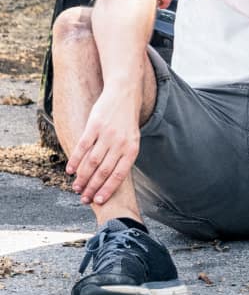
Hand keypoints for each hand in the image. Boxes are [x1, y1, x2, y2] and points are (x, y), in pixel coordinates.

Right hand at [66, 87, 140, 204]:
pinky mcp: (94, 125)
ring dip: (83, 177)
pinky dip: (75, 160)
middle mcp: (120, 143)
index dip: (108, 189)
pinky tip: (70, 171)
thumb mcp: (132, 138)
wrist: (124, 93)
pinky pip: (82, 147)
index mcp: (132, 148)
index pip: (120, 174)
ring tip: (76, 188)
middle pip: (104, 171)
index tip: (99, 201)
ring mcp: (107, 134)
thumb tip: (110, 178)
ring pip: (92, 162)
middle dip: (93, 187)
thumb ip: (123, 156)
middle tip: (84, 199)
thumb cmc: (127, 120)